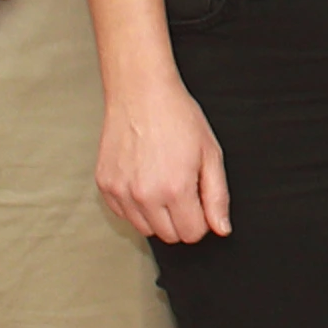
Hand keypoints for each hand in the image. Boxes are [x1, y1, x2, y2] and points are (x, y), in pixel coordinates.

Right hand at [97, 77, 231, 243]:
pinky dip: (135, 205)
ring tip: (162, 183)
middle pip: (169, 235)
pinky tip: (143, 180)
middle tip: (182, 189)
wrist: (141, 92)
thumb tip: (221, 228)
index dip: (201, 219)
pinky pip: (123, 214)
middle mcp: (146, 195)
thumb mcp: (210, 153)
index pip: (192, 234)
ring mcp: (121, 192)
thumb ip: (217, 196)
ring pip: (145, 229)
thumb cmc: (177, 117)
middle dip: (181, 219)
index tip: (199, 200)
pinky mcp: (105, 185)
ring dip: (157, 215)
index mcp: (176, 189)